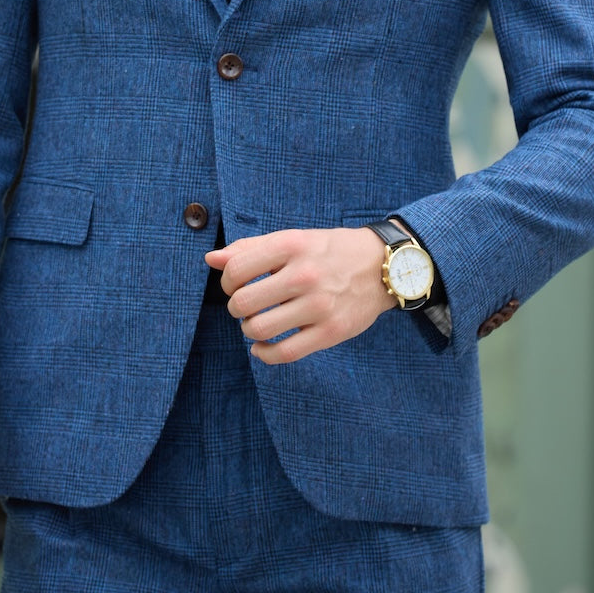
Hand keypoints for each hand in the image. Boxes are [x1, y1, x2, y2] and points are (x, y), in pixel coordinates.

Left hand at [205, 226, 393, 363]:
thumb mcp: (292, 239)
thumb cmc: (330, 251)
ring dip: (249, 329)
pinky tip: (262, 347)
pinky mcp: (331, 331)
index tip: (236, 285)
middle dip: (236, 307)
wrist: (382, 266)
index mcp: (291, 246)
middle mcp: (304, 275)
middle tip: (247, 305)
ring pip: (259, 329)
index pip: (236, 270)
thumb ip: (250, 248)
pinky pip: (284, 353)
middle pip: (243, 303)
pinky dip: (264, 354)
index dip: (227, 282)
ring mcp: (319, 305)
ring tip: (257, 322)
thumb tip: (210, 260)